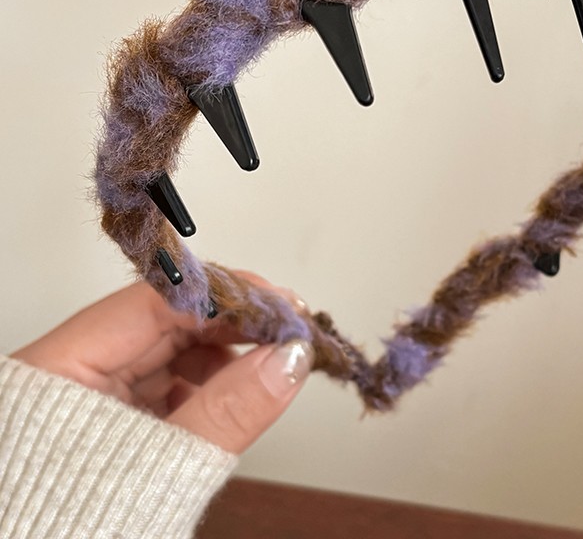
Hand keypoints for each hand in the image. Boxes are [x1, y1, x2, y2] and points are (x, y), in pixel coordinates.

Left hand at [10, 271, 312, 453]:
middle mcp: (75, 368)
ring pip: (172, 350)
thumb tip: (290, 359)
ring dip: (228, 350)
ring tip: (276, 357)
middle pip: (166, 322)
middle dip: (234, 322)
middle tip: (291, 325)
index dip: (224, 296)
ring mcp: (95, 392)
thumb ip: (227, 411)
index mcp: (60, 366)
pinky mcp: (116, 416)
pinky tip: (244, 387)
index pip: (155, 303)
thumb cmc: (77, 530)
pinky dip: (211, 382)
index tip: (279, 304)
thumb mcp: (159, 464)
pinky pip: (170, 382)